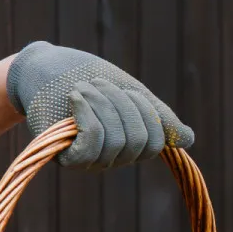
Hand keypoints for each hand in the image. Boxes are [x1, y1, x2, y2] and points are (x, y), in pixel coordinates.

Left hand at [6, 41, 194, 169]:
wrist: (44, 70)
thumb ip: (157, 114)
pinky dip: (87, 116)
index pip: (156, 141)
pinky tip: (75, 98)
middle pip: (137, 142)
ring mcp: (89, 161)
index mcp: (130, 142)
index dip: (145, 111)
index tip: (125, 88)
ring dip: (101, 105)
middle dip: (121, 104)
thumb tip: (188, 140)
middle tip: (97, 84)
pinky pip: (91, 146)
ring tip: (82, 88)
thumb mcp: (128, 92)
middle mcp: (112, 159)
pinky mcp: (65, 157)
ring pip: (115, 142)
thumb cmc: (87, 79)